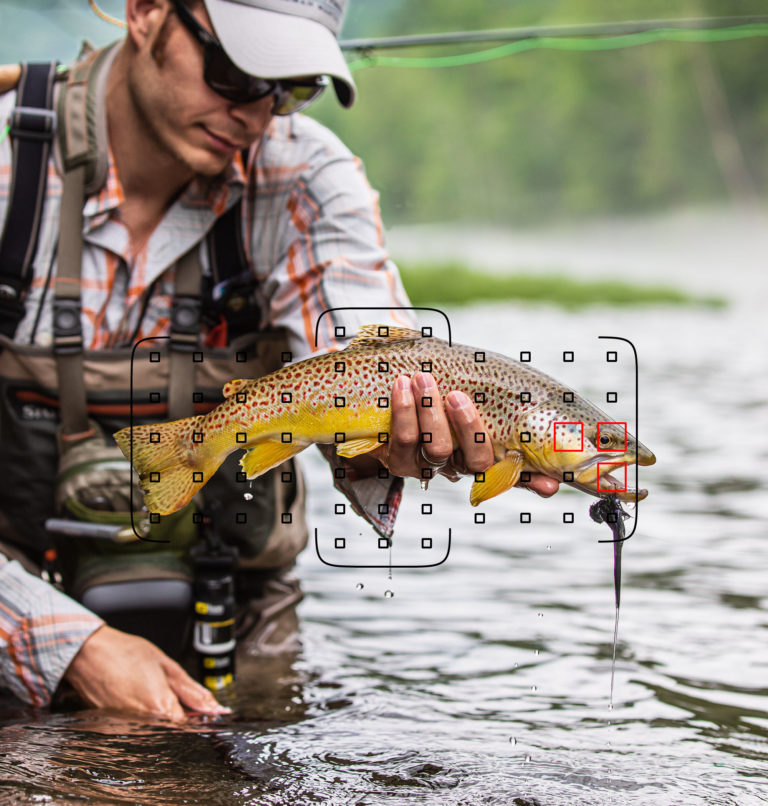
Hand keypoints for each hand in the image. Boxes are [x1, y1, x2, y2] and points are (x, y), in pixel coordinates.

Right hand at [64, 625, 229, 719]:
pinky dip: (140, 714)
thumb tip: (213, 706)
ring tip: (145, 689)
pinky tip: (134, 695)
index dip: (197, 717)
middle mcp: (143, 722)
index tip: (200, 709)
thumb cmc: (126, 653)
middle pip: (171, 728)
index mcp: (160, 705)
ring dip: (157, 713)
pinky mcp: (111, 728)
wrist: (89, 653)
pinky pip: (135, 727)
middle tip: (167, 691)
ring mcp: (126, 727)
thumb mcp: (166, 665)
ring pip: (154, 728)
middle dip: (178, 713)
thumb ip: (191, 690)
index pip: (188, 725)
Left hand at [372, 373, 558, 495]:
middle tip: (458, 395)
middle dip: (467, 427)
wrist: (380, 404)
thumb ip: (496, 417)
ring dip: (429, 412)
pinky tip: (401, 386)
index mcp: (479, 456)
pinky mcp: (398, 459)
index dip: (530, 481)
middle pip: (470, 459)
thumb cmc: (433, 402)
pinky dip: (402, 410)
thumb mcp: (463, 405)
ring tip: (422, 379)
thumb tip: (544, 464)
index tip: (551, 483)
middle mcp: (456, 467)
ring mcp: (426, 465)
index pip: (511, 473)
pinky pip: (402, 439)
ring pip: (434, 448)